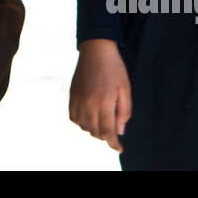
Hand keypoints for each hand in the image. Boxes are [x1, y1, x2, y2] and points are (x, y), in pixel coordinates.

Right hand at [69, 38, 130, 152]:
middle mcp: (88, 103)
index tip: (119, 148)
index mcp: (104, 101)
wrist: (96, 49)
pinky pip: (74, 118)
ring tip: (103, 120)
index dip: (114, 143)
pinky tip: (90, 117)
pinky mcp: (72, 95)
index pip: (107, 131)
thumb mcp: (125, 89)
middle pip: (95, 132)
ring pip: (84, 127)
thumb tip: (119, 131)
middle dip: (106, 135)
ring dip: (94, 129)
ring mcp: (78, 99)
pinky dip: (82, 122)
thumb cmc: (114, 68)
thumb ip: (124, 111)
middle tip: (114, 128)